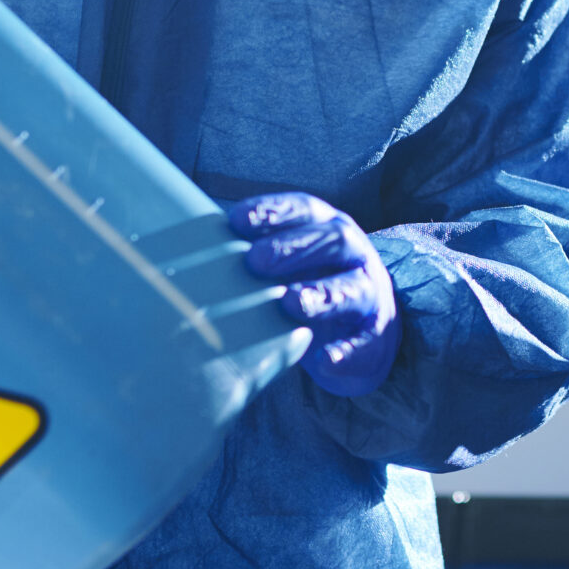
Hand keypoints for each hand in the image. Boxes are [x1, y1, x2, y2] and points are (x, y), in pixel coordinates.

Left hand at [226, 193, 398, 396]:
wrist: (369, 328)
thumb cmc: (312, 282)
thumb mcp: (292, 259)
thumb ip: (256, 248)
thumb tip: (193, 241)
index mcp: (328, 228)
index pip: (303, 209)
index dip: (272, 211)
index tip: (237, 220)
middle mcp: (354, 254)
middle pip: (331, 241)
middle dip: (293, 248)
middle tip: (255, 261)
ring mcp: (368, 294)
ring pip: (351, 289)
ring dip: (321, 295)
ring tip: (292, 304)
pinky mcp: (374, 338)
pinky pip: (362, 344)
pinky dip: (344, 352)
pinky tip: (325, 359)